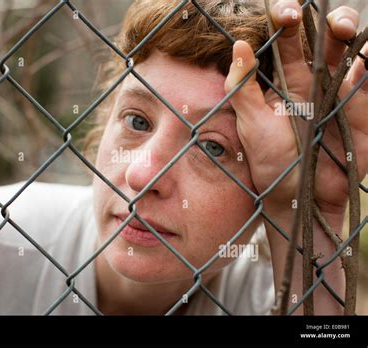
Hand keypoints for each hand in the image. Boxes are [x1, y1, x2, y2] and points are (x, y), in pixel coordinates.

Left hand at [224, 0, 366, 213]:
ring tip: (344, 29)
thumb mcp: (251, 124)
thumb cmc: (270, 162)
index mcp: (284, 81)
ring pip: (351, 52)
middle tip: (327, 22)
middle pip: (325, 39)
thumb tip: (238, 45)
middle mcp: (313, 81)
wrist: (298, 196)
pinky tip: (367, 56)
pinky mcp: (360, 108)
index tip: (285, 13)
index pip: (287, 40)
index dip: (287, 20)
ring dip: (351, 34)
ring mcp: (338, 92)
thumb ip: (242, 87)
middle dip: (328, 22)